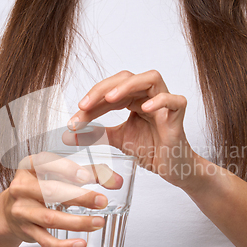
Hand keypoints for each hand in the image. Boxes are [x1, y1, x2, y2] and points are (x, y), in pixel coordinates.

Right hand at [0, 152, 121, 246]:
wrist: (9, 211)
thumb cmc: (39, 187)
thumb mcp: (55, 174)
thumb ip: (86, 173)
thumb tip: (115, 180)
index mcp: (29, 167)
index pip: (45, 163)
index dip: (66, 169)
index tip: (86, 176)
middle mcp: (21, 187)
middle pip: (50, 192)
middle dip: (78, 197)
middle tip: (102, 201)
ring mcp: (22, 211)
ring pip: (50, 218)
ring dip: (76, 222)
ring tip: (98, 222)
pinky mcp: (26, 231)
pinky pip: (46, 241)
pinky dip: (64, 245)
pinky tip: (81, 243)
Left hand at [68, 70, 195, 186]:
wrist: (172, 168)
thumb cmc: (151, 149)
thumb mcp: (117, 140)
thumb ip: (95, 135)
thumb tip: (68, 135)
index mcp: (134, 99)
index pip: (110, 91)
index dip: (91, 101)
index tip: (74, 119)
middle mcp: (149, 95)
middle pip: (126, 78)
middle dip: (102, 89)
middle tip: (84, 105)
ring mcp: (165, 103)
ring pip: (151, 78)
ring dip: (128, 85)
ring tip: (110, 98)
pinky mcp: (178, 115)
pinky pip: (174, 100)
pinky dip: (161, 100)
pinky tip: (146, 108)